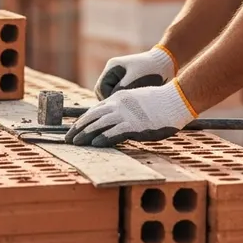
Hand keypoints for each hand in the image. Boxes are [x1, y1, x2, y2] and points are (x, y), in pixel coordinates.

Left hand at [65, 80, 195, 147]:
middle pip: (92, 117)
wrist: (175, 99)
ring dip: (85, 135)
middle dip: (78, 128)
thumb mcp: (137, 99)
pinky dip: (101, 139)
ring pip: (98, 125)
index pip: (94, 110)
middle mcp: (118, 104)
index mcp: (119, 97)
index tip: (74, 129)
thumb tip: (114, 118)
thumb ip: (124, 107)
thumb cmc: (160, 101)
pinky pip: (113, 133)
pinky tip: (94, 144)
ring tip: (75, 143)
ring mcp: (125, 115)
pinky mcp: (133, 126)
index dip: (82, 120)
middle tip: (67, 138)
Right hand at [93, 45, 176, 99]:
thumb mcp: (134, 81)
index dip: (107, 100)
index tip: (119, 107)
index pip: (101, 88)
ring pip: (111, 94)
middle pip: (103, 92)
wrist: (166, 62)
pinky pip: (120, 95)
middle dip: (111, 102)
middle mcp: (113, 71)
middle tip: (122, 110)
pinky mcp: (127, 82)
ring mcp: (120, 76)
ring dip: (118, 102)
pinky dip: (124, 100)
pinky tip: (134, 104)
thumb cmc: (150, 70)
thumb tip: (111, 106)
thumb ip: (120, 91)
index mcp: (112, 67)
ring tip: (129, 107)